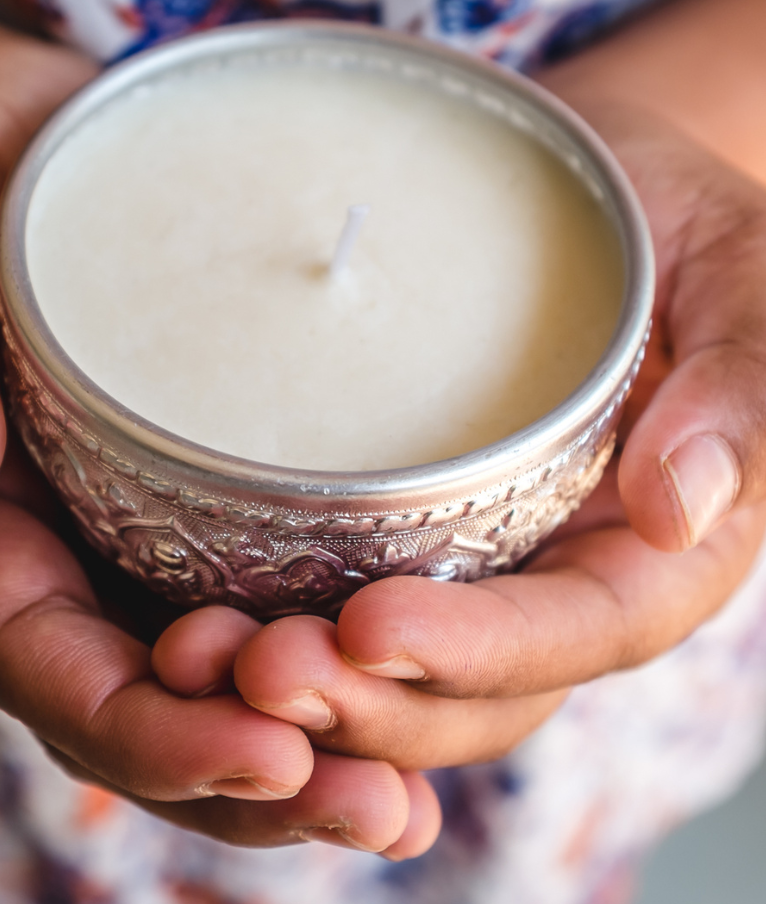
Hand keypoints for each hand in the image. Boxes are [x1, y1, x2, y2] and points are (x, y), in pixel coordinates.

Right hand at [0, 35, 440, 856]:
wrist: (20, 148)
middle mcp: (57, 554)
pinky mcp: (201, 497)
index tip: (269, 755)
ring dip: (312, 756)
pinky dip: (333, 667)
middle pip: (145, 711)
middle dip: (254, 781)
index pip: (49, 665)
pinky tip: (417, 691)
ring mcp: (133, 534)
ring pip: (212, 684)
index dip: (149, 731)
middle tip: (381, 814)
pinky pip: (261, 602)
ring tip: (409, 805)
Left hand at [152, 110, 765, 768]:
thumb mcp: (739, 274)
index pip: (574, 633)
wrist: (572, 201)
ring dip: (304, 695)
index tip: (369, 631)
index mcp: (654, 552)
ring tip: (201, 663)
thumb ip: (744, 385)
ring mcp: (473, 569)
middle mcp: (556, 582)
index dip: (476, 651)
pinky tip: (194, 626)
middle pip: (469, 694)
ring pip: (396, 683)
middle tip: (255, 669)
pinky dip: (273, 633)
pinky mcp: (400, 541)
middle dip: (366, 702)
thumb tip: (682, 509)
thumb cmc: (663, 227)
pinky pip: (340, 613)